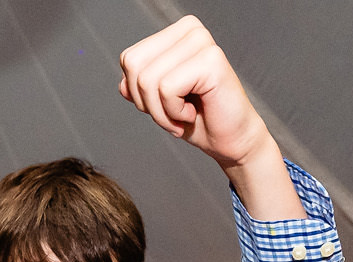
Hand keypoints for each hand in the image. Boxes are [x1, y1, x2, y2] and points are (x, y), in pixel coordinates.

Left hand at [117, 16, 273, 170]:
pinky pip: (167, 89)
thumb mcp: (157, 101)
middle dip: (147, 102)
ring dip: (161, 112)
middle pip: (134, 66)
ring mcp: (202, 42)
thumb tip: (122, 85)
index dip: (137, 91)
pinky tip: (193, 113)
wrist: (230, 142)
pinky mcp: (211, 60)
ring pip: (148, 79)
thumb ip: (137, 86)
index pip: (128, 59)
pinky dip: (174, 112)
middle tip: (173, 114)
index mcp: (176, 33)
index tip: (164, 104)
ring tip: (183, 116)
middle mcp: (191, 29)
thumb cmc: (198, 120)